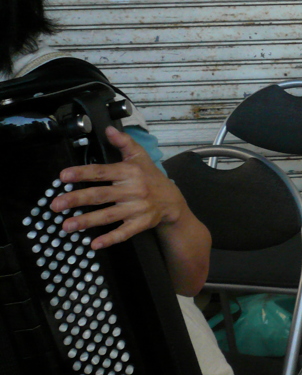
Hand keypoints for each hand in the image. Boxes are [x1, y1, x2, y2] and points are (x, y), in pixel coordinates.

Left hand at [50, 126, 189, 249]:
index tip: (63, 176)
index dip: (83, 173)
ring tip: (66, 226)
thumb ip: (124, 142)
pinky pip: (124, 233)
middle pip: (101, 195)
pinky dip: (110, 239)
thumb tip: (108, 129)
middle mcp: (133, 190)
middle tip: (56, 205)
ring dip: (87, 221)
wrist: (172, 200)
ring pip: (109, 215)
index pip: (103, 172)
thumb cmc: (151, 177)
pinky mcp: (141, 223)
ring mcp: (137, 208)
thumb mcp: (140, 156)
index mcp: (130, 172)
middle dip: (77, 200)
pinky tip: (94, 244)